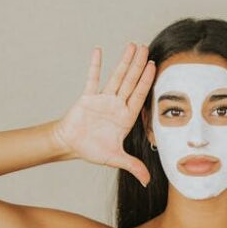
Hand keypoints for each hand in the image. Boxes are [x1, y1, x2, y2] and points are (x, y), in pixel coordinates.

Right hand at [51, 42, 154, 187]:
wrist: (71, 145)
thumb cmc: (93, 150)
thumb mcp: (115, 159)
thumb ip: (133, 166)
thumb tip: (147, 182)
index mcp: (126, 117)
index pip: (139, 96)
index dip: (147, 81)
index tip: (155, 66)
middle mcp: (117, 105)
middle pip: (131, 82)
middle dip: (139, 65)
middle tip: (147, 48)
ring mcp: (103, 99)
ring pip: (116, 77)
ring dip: (124, 61)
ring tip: (133, 45)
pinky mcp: (88, 97)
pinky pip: (92, 79)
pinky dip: (95, 66)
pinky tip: (99, 51)